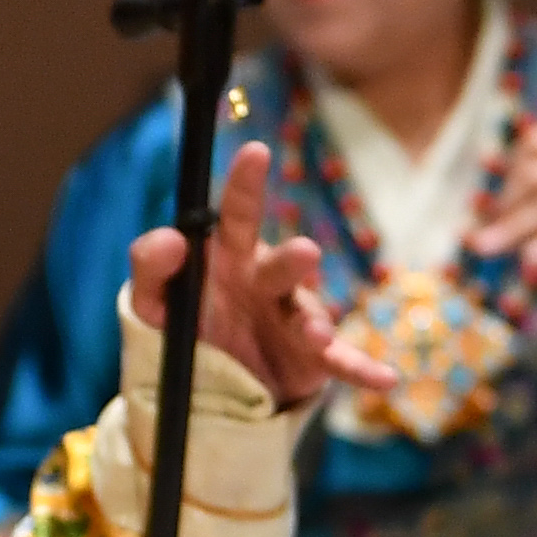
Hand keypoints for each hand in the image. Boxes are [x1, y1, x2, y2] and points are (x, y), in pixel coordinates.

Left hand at [127, 142, 390, 409]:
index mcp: (231, 256)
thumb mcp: (154, 301)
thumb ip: (151, 266)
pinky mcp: (313, 358)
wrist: (210, 384)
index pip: (236, 214)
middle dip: (293, 260)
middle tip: (305, 254)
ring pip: (310, 315)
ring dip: (316, 324)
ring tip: (315, 335)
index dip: (245, 184)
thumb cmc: (189, 323)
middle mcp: (269, 280)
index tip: (255, 152)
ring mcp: (295, 318)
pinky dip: (361, 368)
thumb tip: (172, 238)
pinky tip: (385, 379)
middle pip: (281, 265)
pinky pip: (338, 363)